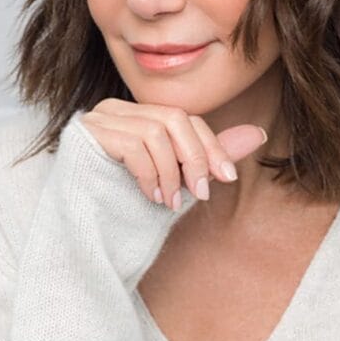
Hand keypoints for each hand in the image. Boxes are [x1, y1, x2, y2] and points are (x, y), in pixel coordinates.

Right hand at [79, 98, 267, 208]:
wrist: (81, 231)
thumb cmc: (126, 204)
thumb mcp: (176, 180)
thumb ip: (209, 156)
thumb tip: (258, 134)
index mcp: (137, 114)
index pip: (184, 117)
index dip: (210, 146)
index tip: (227, 178)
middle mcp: (116, 109)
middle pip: (173, 118)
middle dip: (195, 157)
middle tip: (201, 193)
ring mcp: (99, 118)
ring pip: (156, 131)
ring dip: (171, 172)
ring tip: (169, 202)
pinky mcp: (87, 133)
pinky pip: (133, 144)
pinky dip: (150, 173)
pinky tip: (151, 196)